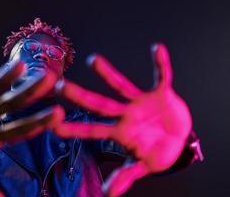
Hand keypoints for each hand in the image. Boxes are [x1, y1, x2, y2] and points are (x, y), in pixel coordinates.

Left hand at [53, 44, 191, 195]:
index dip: (73, 128)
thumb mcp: (144, 165)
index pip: (92, 129)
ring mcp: (141, 102)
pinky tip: (157, 49)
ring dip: (108, 74)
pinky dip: (161, 64)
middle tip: (59, 86)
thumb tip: (106, 194)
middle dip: (80, 97)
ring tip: (93, 60)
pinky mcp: (160, 93)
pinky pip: (161, 76)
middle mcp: (125, 114)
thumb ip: (125, 176)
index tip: (52, 125)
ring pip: (121, 86)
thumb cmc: (157, 152)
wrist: (179, 137)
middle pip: (99, 104)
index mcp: (120, 132)